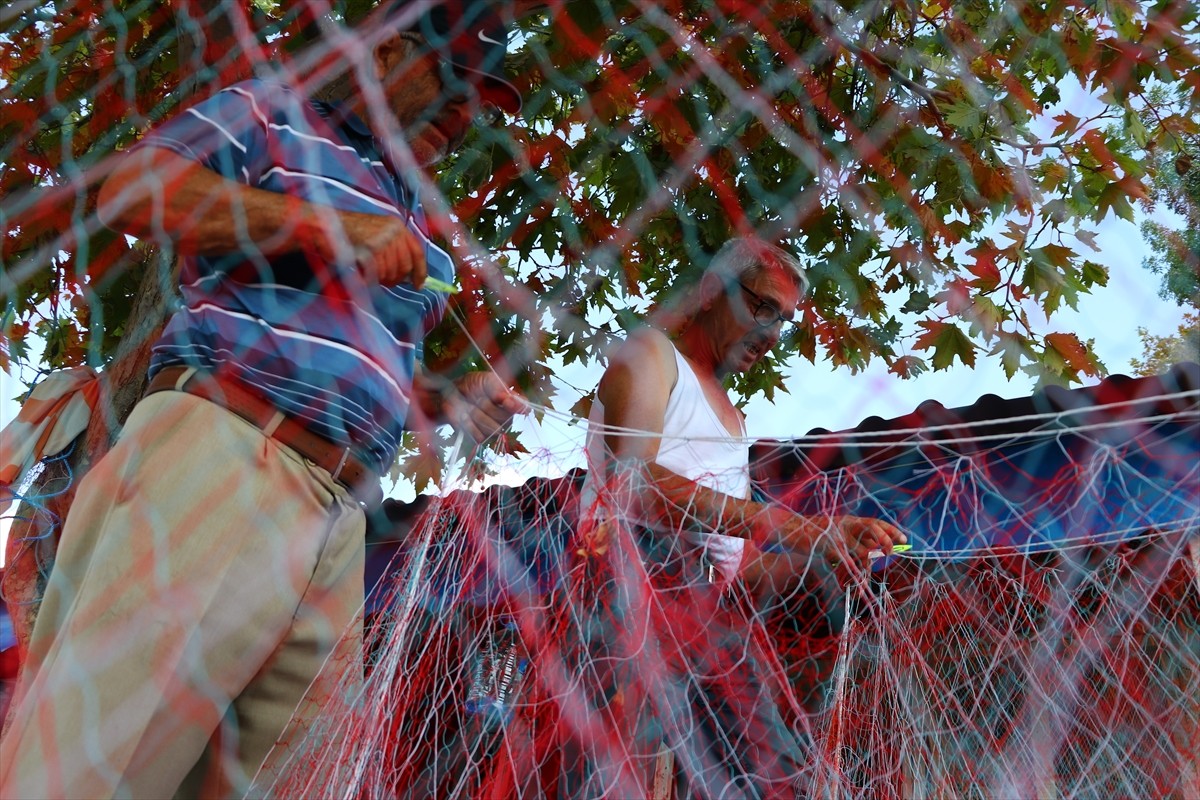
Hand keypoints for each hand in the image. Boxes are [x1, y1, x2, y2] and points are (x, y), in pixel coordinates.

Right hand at [323, 211, 427, 287]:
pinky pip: (376, 273)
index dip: (420, 271)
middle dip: (396, 279)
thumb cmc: (349, 232)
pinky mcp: (370, 248)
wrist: (325, 224)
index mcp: (397, 226)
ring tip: (369, 274)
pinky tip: (361, 273)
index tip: (420, 284)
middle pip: (405, 266)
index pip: (417, 252)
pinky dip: (368, 278)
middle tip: (385, 282)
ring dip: (380, 279)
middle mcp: (393, 230)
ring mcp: (382, 239)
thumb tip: (409, 274)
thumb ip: (395, 250)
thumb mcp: (377, 235)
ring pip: (390, 271)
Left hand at [444, 371, 528, 442]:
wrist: (452, 393)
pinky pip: (480, 436)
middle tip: (478, 398)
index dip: (515, 407)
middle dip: (488, 407)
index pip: (522, 407)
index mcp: (510, 400)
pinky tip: (464, 416)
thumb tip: (512, 401)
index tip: (505, 401)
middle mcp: (505, 416)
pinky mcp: (480, 436)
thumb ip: (500, 389)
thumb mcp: (487, 380)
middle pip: (505, 419)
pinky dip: (469, 425)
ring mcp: (493, 428)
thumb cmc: (472, 384)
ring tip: (469, 406)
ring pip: (492, 428)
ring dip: (477, 415)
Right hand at [776, 512, 906, 578]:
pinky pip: (847, 565)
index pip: (874, 522)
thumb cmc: (808, 535)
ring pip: (862, 552)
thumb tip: (869, 551)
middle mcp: (844, 525)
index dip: (890, 530)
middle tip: (889, 554)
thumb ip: (848, 539)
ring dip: (868, 568)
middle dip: (885, 542)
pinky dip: (855, 578)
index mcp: (847, 521)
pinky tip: (859, 589)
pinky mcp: (828, 547)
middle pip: (872, 530)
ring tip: (867, 581)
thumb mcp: (830, 532)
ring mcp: (837, 536)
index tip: (904, 539)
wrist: (786, 529)